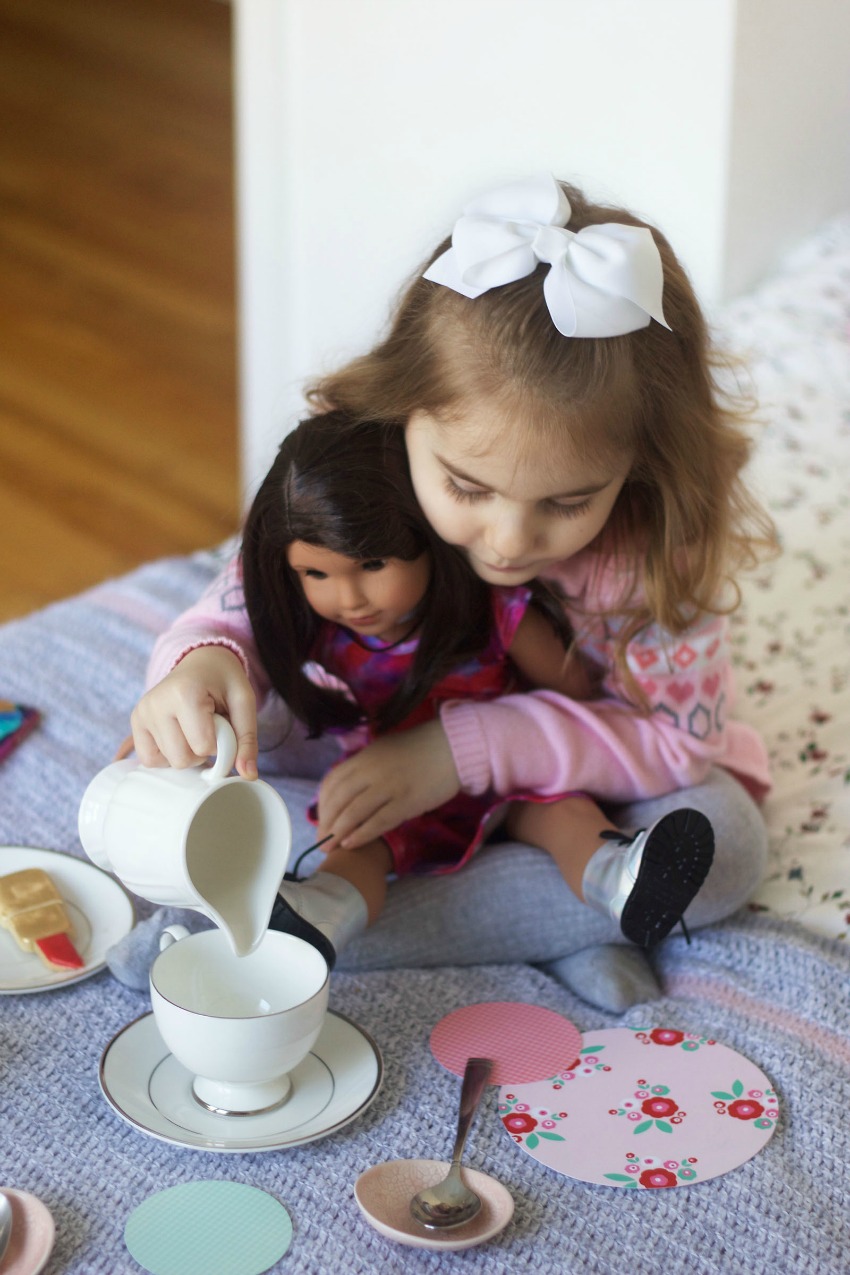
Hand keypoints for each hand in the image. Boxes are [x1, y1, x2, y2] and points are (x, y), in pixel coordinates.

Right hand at [129, 645, 258, 777]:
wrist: (200, 662)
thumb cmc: (224, 680)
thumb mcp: (244, 702)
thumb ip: (247, 739)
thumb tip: (249, 775)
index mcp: (184, 693)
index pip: (203, 746)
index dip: (219, 743)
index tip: (222, 723)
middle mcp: (156, 702)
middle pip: (181, 760)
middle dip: (202, 752)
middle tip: (208, 728)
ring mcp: (142, 712)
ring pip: (167, 762)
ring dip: (186, 753)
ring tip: (193, 728)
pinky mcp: (136, 721)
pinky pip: (149, 759)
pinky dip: (168, 756)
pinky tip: (179, 738)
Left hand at [317, 720, 460, 848]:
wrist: (452, 747)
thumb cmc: (419, 748)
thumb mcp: (384, 750)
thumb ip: (365, 767)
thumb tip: (348, 788)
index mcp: (365, 757)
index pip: (333, 782)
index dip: (322, 804)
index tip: (321, 819)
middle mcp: (372, 771)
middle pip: (339, 799)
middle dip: (326, 822)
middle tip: (320, 840)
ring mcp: (389, 787)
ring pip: (354, 812)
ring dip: (338, 832)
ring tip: (330, 847)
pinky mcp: (406, 802)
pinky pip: (378, 822)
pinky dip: (361, 834)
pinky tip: (351, 844)